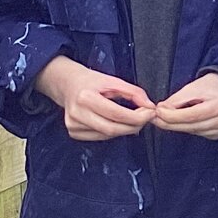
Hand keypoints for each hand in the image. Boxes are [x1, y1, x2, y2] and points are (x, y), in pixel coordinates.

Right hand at [38, 56, 153, 141]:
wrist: (67, 84)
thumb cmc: (91, 82)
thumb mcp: (112, 80)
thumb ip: (133, 92)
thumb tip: (149, 106)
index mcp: (85, 97)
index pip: (116, 114)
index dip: (137, 116)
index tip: (150, 113)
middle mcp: (77, 113)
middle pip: (112, 128)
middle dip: (134, 126)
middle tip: (146, 119)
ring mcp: (73, 125)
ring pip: (107, 135)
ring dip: (125, 129)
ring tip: (134, 120)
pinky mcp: (73, 132)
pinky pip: (100, 137)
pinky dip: (113, 132)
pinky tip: (118, 124)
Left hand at [153, 72, 217, 138]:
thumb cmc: (210, 86)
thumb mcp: (193, 87)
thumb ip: (176, 100)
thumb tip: (160, 111)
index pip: (190, 116)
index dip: (171, 115)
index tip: (157, 111)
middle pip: (190, 126)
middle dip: (169, 122)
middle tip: (155, 117)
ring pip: (191, 131)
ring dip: (176, 125)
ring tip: (166, 117)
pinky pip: (196, 133)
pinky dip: (186, 127)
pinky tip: (182, 121)